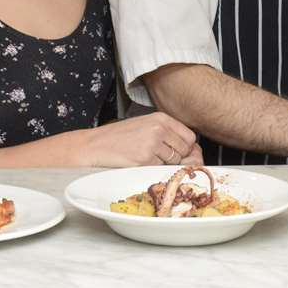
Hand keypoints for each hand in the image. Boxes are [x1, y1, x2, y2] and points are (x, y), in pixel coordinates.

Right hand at [68, 112, 199, 167]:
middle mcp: (159, 128)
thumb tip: (193, 152)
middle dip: (177, 158)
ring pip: (174, 161)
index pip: (190, 137)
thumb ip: (167, 134)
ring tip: (146, 159)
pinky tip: (139, 163)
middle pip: (185, 150)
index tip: (177, 153)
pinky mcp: (145, 158)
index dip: (186, 148)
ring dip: (163, 165)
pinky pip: (160, 169)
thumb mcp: (145, 127)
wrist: (94, 146)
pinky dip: (152, 170)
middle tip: (159, 158)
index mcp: (161, 118)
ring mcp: (153, 143)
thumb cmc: (118, 138)